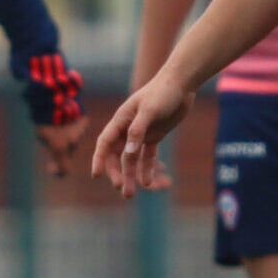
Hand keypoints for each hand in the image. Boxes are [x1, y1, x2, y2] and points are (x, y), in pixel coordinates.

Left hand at [34, 116, 87, 177]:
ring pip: (74, 140)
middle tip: (52, 140)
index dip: (58, 172)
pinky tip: (66, 119)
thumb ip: (52, 149)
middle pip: (69, 153)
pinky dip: (74, 127)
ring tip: (58, 126)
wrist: (54, 100)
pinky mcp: (83, 122)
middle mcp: (72, 143)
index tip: (51, 168)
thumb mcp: (43, 137)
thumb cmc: (44, 120)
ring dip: (68, 137)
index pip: (64, 170)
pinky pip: (78, 129)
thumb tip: (56, 155)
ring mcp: (79, 132)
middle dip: (62, 150)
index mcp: (60, 148)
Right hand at [89, 77, 194, 197]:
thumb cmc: (163, 92)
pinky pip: (148, 156)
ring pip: (131, 158)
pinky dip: (147, 168)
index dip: (99, 159)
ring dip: (131, 175)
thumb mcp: (150, 110)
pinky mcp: (154, 135)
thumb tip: (128, 153)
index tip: (96, 175)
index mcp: (121, 119)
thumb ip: (138, 131)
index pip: (105, 142)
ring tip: (130, 194)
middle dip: (117, 171)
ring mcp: (141, 132)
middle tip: (121, 187)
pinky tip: (148, 183)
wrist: (182, 84)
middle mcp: (128, 127)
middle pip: (117, 154)